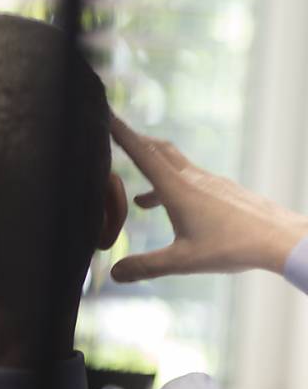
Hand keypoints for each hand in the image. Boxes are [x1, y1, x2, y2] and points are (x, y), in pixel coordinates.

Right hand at [110, 116, 307, 281]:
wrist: (282, 239)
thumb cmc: (232, 247)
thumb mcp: (183, 261)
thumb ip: (146, 266)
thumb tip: (115, 273)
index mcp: (177, 190)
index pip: (142, 155)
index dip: (121, 134)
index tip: (108, 115)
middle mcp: (193, 179)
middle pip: (160, 150)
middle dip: (138, 142)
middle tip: (120, 138)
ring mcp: (212, 183)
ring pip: (176, 167)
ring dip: (155, 172)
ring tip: (140, 200)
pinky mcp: (225, 191)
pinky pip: (193, 181)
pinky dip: (175, 189)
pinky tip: (180, 212)